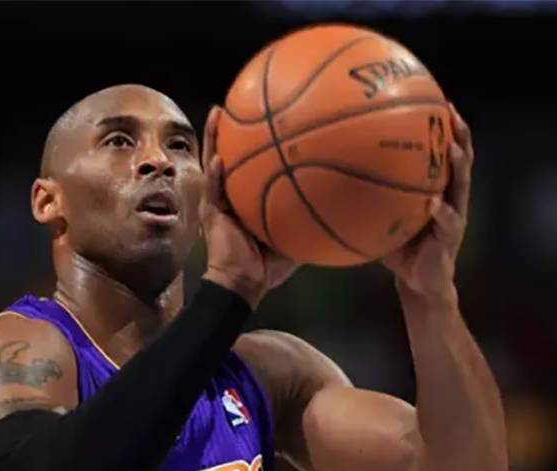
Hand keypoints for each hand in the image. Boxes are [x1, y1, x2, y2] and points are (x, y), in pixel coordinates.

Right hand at [199, 106, 296, 307]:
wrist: (242, 285)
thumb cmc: (267, 267)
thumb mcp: (296, 238)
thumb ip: (312, 219)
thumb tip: (345, 208)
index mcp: (247, 196)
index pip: (250, 161)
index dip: (254, 138)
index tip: (266, 113)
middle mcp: (231, 194)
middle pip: (230, 152)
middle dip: (233, 127)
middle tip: (241, 100)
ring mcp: (218, 201)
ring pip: (214, 161)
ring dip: (215, 138)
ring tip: (219, 113)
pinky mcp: (211, 213)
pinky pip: (213, 189)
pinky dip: (215, 174)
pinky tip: (220, 158)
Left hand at [382, 103, 473, 306]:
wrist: (419, 282)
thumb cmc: (398, 248)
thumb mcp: (380, 220)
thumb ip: (365, 201)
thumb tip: (328, 182)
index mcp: (436, 189)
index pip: (440, 152)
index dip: (440, 126)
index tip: (434, 98)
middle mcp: (450, 197)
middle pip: (459, 159)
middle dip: (458, 134)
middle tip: (451, 110)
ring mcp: (455, 216)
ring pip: (462, 185)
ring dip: (458, 165)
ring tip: (452, 147)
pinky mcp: (451, 239)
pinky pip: (449, 222)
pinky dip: (442, 212)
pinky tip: (435, 203)